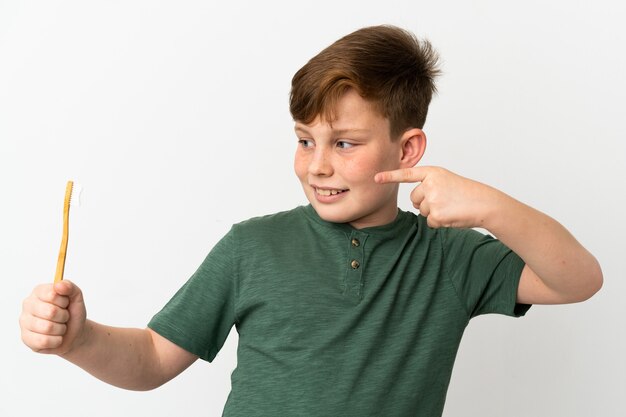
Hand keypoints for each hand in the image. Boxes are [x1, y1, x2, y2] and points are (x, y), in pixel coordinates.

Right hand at [19, 280, 86, 354]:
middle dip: (64, 316)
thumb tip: (59, 284)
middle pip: (50, 312)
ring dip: (60, 329)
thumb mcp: (76, 297)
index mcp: (39, 291)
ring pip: (47, 328)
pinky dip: (56, 340)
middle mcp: (28, 304)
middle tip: (64, 317)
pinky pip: (44, 341)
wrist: (74, 333)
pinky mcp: (25, 338)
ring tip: (60, 327)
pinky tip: (55, 337)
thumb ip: (70, 287)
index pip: (52, 295)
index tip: (65, 304)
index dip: (64, 302)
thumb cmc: (72, 313)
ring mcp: (24, 322)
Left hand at [375, 166, 502, 228]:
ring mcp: (432, 199)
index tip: (376, 178)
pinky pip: (429, 222)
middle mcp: (430, 184)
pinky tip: (451, 216)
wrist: (484, 203)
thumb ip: (429, 186)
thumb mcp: (446, 181)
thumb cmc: (467, 193)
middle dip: (425, 203)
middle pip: (414, 199)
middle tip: (445, 200)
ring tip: (451, 207)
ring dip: (434, 213)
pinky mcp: (435, 214)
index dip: (390, 176)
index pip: (407, 174)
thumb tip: (416, 203)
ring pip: (422, 211)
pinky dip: (439, 222)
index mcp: (432, 172)